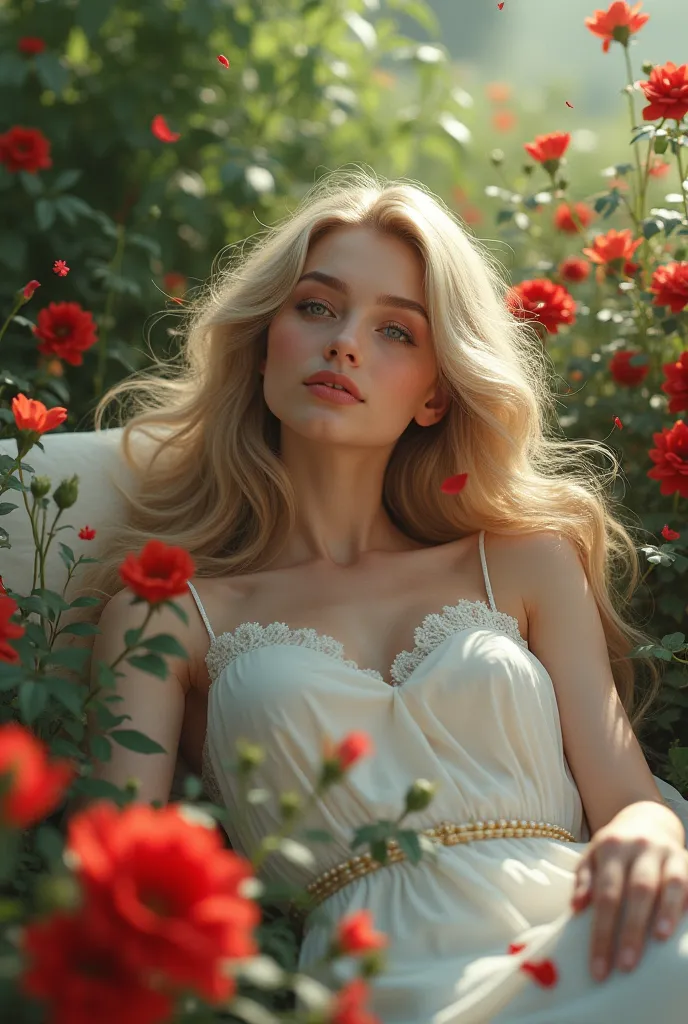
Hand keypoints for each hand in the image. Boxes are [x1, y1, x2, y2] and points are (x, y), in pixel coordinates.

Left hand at [571, 806, 687, 982]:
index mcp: (611, 848)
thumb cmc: (615, 848)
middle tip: (625, 966)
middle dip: (631, 930)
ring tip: (660, 940)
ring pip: (670, 883)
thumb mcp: (592, 857)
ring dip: (666, 912)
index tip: (598, 968)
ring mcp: (666, 853)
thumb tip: (576, 908)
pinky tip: (682, 926)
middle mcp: (640, 848)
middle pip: (637, 890)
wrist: (647, 819)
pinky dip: (686, 903)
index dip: (601, 932)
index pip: (605, 894)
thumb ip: (584, 880)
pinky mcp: (686, 859)